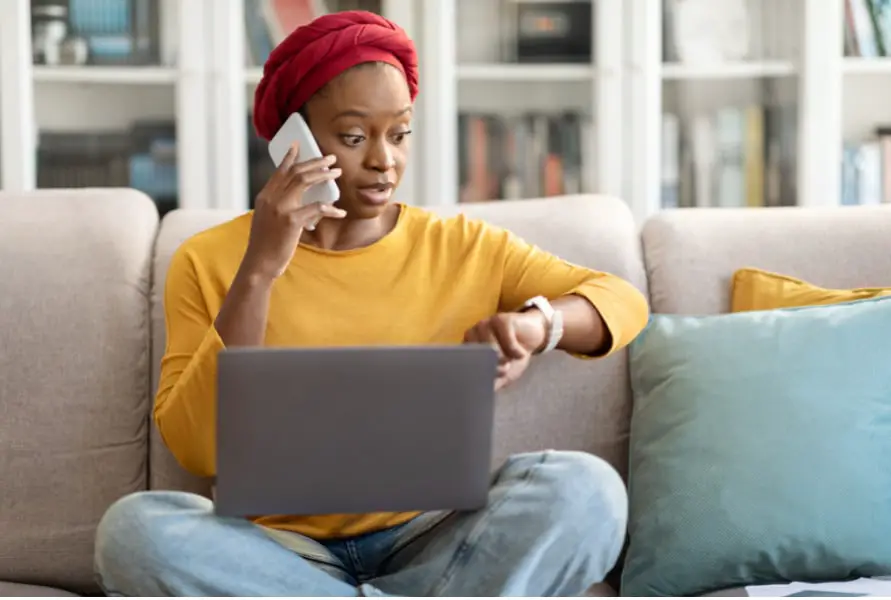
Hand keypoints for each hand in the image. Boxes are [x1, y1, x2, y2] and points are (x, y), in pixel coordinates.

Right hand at [241, 142, 344, 280]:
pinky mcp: (291, 220)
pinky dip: (330, 209)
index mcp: (264, 197)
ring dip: (323, 175)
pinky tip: (340, 212)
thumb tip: (298, 200)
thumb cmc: (265, 245)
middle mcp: (271, 198)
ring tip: (336, 172)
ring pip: (304, 181)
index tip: (299, 145)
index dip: (290, 157)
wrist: (259, 264)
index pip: (280, 171)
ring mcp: (280, 208)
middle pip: (296, 172)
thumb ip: (279, 206)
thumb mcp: (267, 220)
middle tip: (331, 158)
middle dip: (315, 162)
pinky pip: (316, 208)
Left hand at [463, 311, 546, 390]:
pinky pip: (507, 341)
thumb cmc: (514, 355)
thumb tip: (478, 394)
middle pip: (478, 357)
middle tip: (505, 368)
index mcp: (468, 346)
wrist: (533, 336)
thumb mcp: (503, 374)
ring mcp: (486, 324)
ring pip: (492, 348)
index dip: (479, 373)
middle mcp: (473, 334)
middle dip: (494, 367)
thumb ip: (490, 381)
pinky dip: (516, 351)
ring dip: (505, 359)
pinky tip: (520, 352)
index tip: (490, 379)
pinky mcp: (501, 319)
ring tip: (511, 359)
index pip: (466, 362)